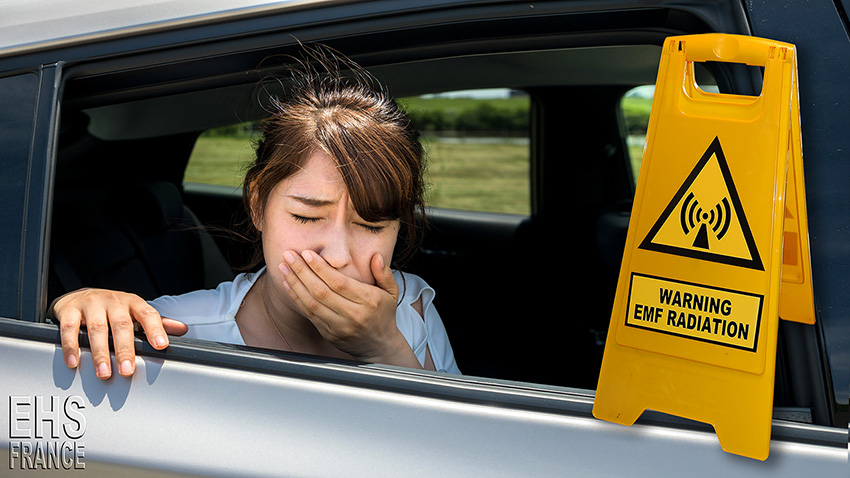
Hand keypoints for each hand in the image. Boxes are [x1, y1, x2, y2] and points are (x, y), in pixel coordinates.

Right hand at [51, 289, 187, 378]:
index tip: (161, 346)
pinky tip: (75, 362)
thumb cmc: (113, 309)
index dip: (155, 329)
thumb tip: (182, 329)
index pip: (148, 314)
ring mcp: (92, 304)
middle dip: (125, 349)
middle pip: (122, 325)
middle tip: (127, 370)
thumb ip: (157, 323)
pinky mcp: (70, 309)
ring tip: (104, 372)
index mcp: (133, 303)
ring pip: (97, 328)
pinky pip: (70, 328)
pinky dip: (72, 346)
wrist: (80, 296)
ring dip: (100, 353)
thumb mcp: (135, 313)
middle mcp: (114, 301)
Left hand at [279, 250, 420, 367]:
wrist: (379, 346)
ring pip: (312, 303)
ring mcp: (339, 326)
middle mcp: (353, 315)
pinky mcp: (328, 333)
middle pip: (321, 291)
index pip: (339, 283)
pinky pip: (309, 314)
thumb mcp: (391, 292)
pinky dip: (296, 298)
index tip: (307, 254)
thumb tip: (376, 256)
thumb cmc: (384, 314)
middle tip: (289, 255)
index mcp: (368, 301)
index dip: (321, 268)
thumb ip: (384, 273)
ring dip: (295, 283)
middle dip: (302, 272)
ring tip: (283, 267)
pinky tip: (288, 284)